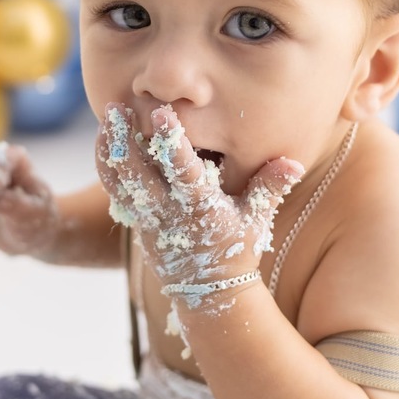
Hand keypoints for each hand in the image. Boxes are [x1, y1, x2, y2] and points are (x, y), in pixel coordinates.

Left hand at [96, 103, 302, 308]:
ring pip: (119, 181)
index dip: (171, 141)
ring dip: (109, 148)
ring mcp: (149, 219)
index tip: (160, 113)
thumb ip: (270, 186)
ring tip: (108, 116)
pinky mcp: (137, 222)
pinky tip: (104, 138)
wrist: (208, 293)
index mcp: (201, 209)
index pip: (183, 171)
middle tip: (116, 105)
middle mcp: (170, 213)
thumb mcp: (257, 219)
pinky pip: (114, 190)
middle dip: (124, 139)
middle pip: (137, 173)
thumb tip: (294, 162)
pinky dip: (106, 164)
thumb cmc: (237, 249)